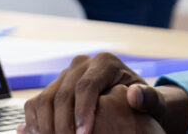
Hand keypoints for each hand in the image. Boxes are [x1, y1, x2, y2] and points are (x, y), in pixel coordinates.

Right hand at [18, 52, 181, 133]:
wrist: (129, 102)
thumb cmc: (143, 104)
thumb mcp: (152, 102)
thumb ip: (148, 98)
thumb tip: (134, 94)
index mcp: (105, 62)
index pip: (86, 86)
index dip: (82, 112)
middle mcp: (82, 64)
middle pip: (63, 93)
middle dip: (62, 123)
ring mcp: (65, 75)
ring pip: (46, 98)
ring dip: (46, 125)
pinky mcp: (54, 87)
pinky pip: (36, 102)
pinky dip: (35, 122)